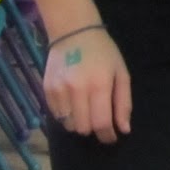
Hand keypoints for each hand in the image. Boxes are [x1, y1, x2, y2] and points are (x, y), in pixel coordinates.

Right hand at [43, 27, 131, 142]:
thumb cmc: (103, 52)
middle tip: (98, 119)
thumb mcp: (121, 73)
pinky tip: (72, 102)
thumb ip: (123, 103)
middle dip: (93, 129)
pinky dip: (66, 115)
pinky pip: (56, 115)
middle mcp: (77, 89)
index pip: (101, 123)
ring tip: (85, 109)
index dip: (107, 135)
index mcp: (99, 84)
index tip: (111, 137)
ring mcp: (59, 90)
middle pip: (83, 128)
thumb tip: (123, 129)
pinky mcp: (47, 89)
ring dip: (79, 123)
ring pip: (68, 125)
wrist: (73, 32)